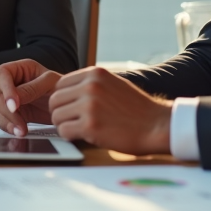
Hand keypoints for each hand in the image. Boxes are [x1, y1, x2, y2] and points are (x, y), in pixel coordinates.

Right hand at [0, 59, 60, 135]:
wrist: (66, 105)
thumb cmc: (61, 88)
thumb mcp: (51, 84)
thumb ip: (32, 89)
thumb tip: (14, 99)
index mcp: (19, 69)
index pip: (2, 74)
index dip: (5, 89)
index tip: (15, 106)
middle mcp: (10, 82)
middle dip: (6, 111)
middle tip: (20, 124)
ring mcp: (7, 98)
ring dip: (5, 122)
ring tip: (21, 132)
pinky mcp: (10, 113)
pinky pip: (0, 120)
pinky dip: (7, 127)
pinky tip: (18, 132)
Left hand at [48, 67, 171, 154]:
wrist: (157, 125)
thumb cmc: (136, 108)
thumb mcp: (113, 83)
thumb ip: (91, 83)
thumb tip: (68, 89)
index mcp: (95, 73)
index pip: (59, 84)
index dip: (63, 98)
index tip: (70, 108)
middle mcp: (90, 86)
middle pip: (54, 100)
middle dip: (60, 112)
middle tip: (71, 121)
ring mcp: (90, 106)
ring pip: (56, 116)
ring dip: (63, 125)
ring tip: (78, 129)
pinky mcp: (91, 126)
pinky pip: (64, 131)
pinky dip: (70, 136)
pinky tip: (83, 136)